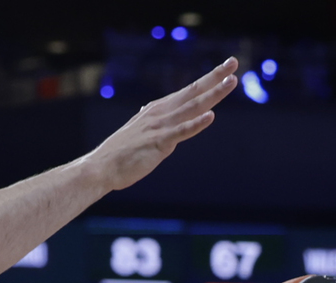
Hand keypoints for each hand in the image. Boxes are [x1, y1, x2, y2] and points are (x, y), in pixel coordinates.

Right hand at [83, 60, 237, 189]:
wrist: (101, 167)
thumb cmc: (120, 152)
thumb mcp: (138, 130)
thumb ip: (149, 120)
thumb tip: (147, 109)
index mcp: (159, 109)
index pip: (189, 91)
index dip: (210, 78)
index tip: (227, 67)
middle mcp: (161, 113)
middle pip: (194, 92)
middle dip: (215, 77)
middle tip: (234, 62)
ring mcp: (160, 127)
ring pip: (192, 108)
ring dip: (213, 95)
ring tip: (231, 82)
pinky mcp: (158, 144)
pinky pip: (180, 132)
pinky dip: (196, 124)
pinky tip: (210, 117)